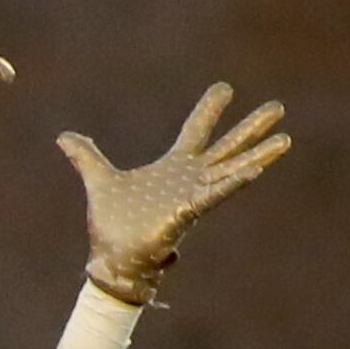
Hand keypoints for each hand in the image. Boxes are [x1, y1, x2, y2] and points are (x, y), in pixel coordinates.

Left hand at [60, 82, 291, 302]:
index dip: (209, 110)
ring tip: (285, 139)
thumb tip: (63, 137)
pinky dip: (233, 182)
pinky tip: (255, 169)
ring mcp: (192, 195)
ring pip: (232, 170)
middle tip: (278, 107)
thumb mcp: (98, 180)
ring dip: (258, 155)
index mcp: (172, 168)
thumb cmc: (112, 226)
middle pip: (226, 147)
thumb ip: (86, 157)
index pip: (195, 132)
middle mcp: (189, 179)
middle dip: (250, 128)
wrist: (111, 260)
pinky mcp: (187, 212)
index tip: (225, 88)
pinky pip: (215, 194)